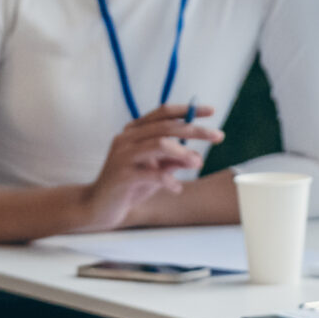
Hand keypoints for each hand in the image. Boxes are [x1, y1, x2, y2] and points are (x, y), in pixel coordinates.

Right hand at [82, 102, 222, 230]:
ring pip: (159, 144)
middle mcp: (126, 138)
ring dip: (183, 153)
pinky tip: (176, 189)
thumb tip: (197, 156)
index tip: (211, 111)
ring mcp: (122, 156)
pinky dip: (170, 181)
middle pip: (166, 127)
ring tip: (197, 164)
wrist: (100, 207)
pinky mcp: (122, 176)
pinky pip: (153, 174)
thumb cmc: (130, 185)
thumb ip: (173, 160)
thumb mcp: (156, 170)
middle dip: (195, 130)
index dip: (188, 110)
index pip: (163, 113)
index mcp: (134, 131)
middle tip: (218, 136)